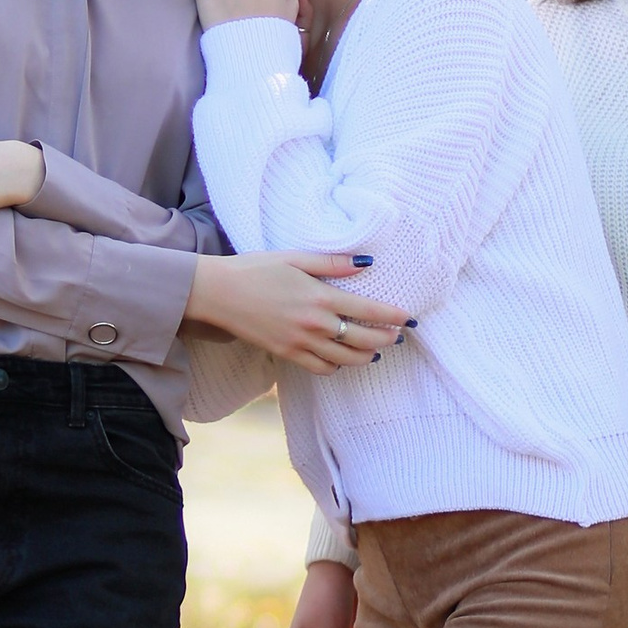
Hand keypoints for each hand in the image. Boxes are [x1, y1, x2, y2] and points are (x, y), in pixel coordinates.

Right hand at [186, 249, 409, 370]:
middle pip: (362, 340)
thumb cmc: (255, 269)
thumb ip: (333, 263)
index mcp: (320, 297)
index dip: (392, 317)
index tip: (409, 319)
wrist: (217, 293)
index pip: (368, 311)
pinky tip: (341, 359)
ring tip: (375, 350)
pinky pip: (320, 368)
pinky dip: (336, 367)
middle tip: (398, 336)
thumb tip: (367, 263)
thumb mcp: (296, 258)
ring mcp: (300, 343)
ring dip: (365, 356)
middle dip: (386, 339)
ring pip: (345, 360)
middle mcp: (315, 324)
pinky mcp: (286, 354)